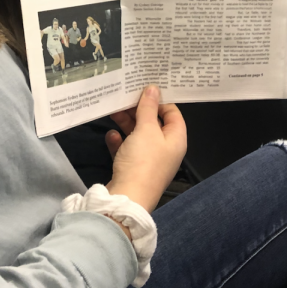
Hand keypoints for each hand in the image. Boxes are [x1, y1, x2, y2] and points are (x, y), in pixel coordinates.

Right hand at [106, 85, 186, 212]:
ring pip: (138, 135)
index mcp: (175, 140)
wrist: (127, 198)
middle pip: (154, 123)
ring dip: (127, 123)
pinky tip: (111, 135)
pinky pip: (127, 149)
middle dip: (139, 110)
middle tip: (125, 96)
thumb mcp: (146, 129)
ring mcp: (149, 160)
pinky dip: (119, 141)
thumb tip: (153, 88)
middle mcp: (165, 150)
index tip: (145, 88)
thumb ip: (148, 107)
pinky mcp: (133, 169)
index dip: (160, 100)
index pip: (173, 113)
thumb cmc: (143, 161)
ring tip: (113, 111)